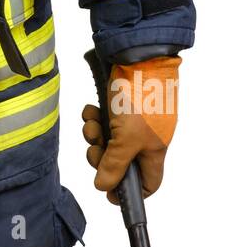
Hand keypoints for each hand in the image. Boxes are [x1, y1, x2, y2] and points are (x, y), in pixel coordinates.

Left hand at [81, 55, 180, 203]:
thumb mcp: (126, 138)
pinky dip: (94, 117)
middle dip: (103, 157)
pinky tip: (91, 110)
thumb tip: (103, 187)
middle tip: (95, 148)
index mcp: (154, 150)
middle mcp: (145, 137)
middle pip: (121, 162)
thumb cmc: (140, 96)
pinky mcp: (119, 104)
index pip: (147, 184)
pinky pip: (104, 120)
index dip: (128, 192)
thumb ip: (114, 165)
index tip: (108, 190)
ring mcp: (132, 120)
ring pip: (109, 140)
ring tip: (92, 124)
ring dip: (95, 135)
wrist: (137, 55)